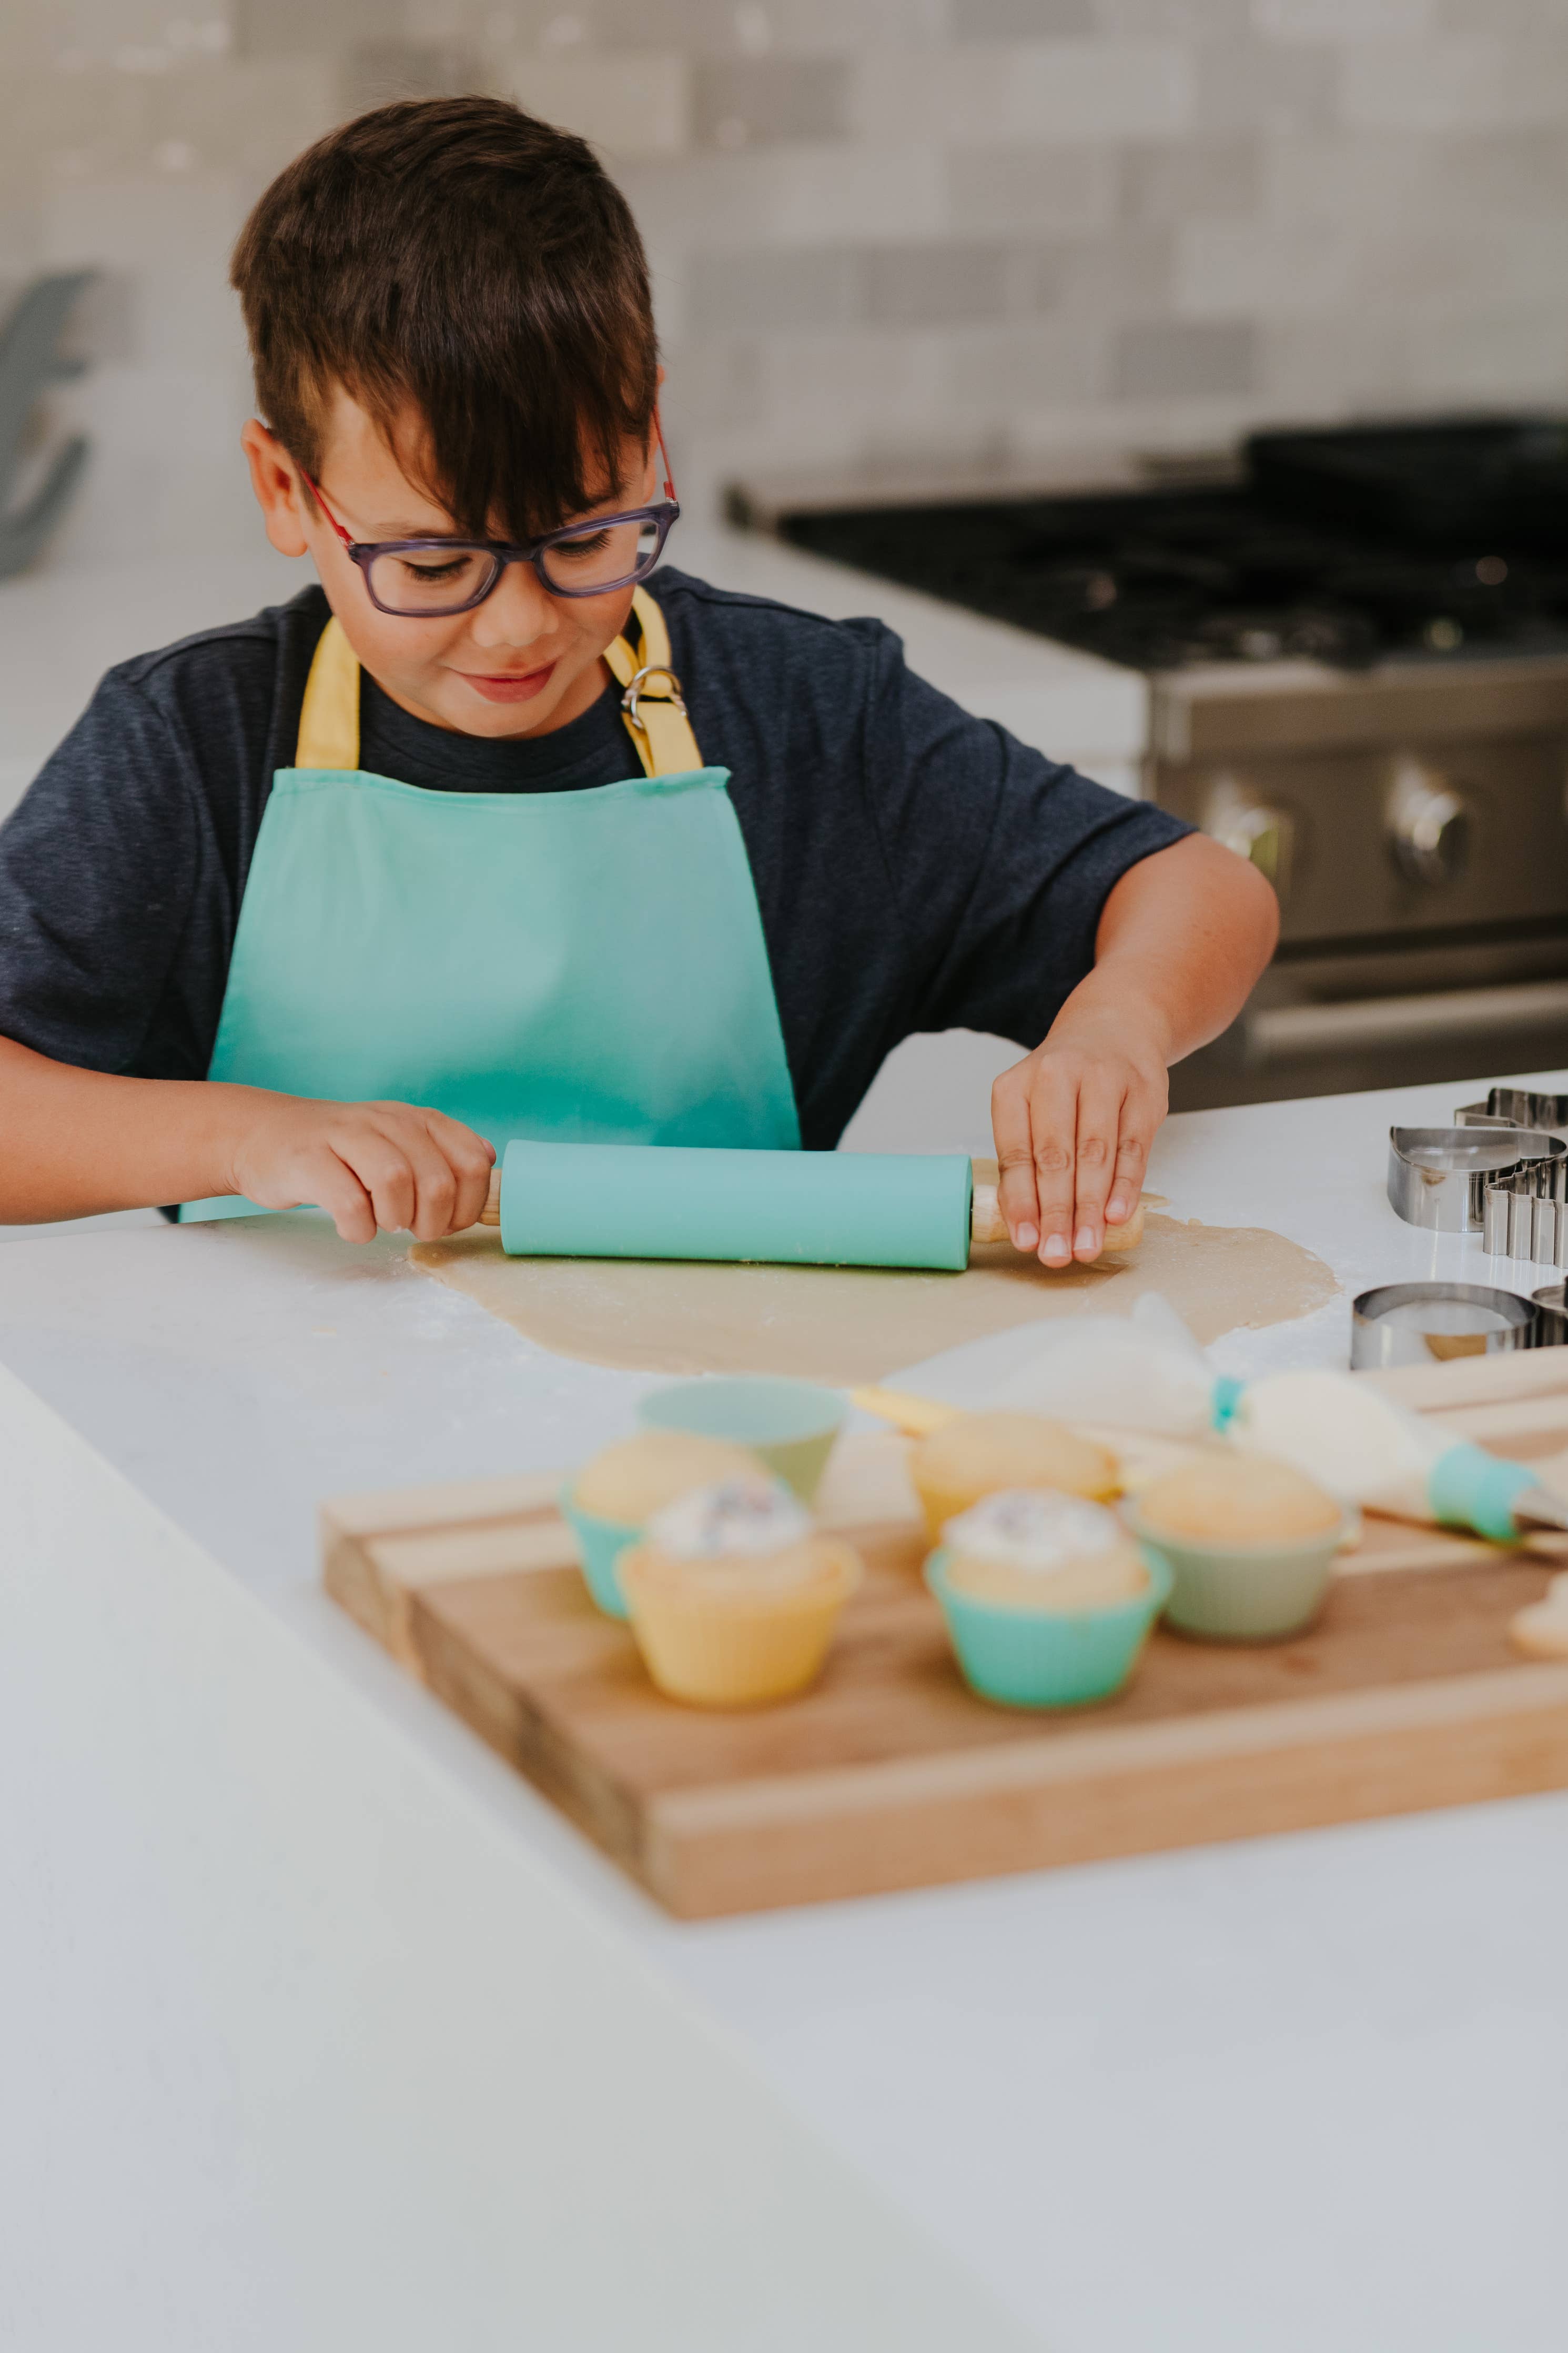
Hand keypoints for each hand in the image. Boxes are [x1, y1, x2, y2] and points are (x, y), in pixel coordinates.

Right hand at [227, 1092, 495, 1243]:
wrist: (263, 1136)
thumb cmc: (340, 1153)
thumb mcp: (396, 1143)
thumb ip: (441, 1152)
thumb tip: (486, 1160)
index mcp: (416, 1120)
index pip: (473, 1162)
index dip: (469, 1205)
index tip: (448, 1221)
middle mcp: (385, 1122)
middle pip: (437, 1181)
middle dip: (433, 1221)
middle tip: (412, 1228)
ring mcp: (344, 1137)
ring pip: (395, 1183)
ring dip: (396, 1220)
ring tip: (382, 1223)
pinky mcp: (308, 1161)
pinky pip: (349, 1204)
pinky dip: (358, 1229)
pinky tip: (353, 1227)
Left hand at [991, 998, 1168, 1267]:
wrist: (1115, 1027)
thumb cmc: (1064, 1084)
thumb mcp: (1031, 1107)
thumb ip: (1028, 1158)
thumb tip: (1027, 1226)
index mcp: (1016, 1086)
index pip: (1017, 1152)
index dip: (1021, 1201)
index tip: (1026, 1241)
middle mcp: (1056, 1076)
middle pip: (1055, 1157)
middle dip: (1056, 1213)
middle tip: (1057, 1254)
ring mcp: (1103, 1080)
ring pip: (1095, 1154)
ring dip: (1089, 1208)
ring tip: (1085, 1247)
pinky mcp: (1143, 1093)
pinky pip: (1132, 1147)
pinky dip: (1124, 1186)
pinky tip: (1116, 1216)